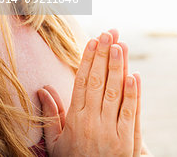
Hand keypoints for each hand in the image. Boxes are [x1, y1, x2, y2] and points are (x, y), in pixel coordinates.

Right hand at [38, 30, 140, 155]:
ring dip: (118, 68)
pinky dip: (134, 95)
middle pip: (98, 82)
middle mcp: (92, 122)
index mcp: (75, 120)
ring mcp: (111, 132)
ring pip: (114, 93)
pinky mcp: (127, 143)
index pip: (82, 82)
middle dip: (103, 55)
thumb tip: (42, 89)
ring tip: (120, 46)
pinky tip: (135, 76)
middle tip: (108, 34)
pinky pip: (131, 115)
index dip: (87, 60)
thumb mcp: (56, 143)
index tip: (92, 41)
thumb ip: (51, 114)